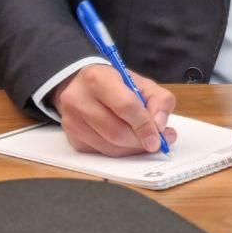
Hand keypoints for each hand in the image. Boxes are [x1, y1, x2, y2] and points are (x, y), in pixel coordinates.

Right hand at [53, 65, 175, 156]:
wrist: (79, 84)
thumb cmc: (113, 83)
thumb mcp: (140, 82)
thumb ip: (159, 99)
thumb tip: (160, 126)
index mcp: (98, 78)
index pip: (125, 106)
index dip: (144, 125)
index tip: (159, 137)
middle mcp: (79, 100)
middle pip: (117, 132)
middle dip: (140, 141)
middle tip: (157, 142)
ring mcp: (72, 121)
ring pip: (109, 147)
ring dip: (132, 149)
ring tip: (145, 142)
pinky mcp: (72, 139)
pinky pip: (101, 153)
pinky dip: (119, 152)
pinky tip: (127, 143)